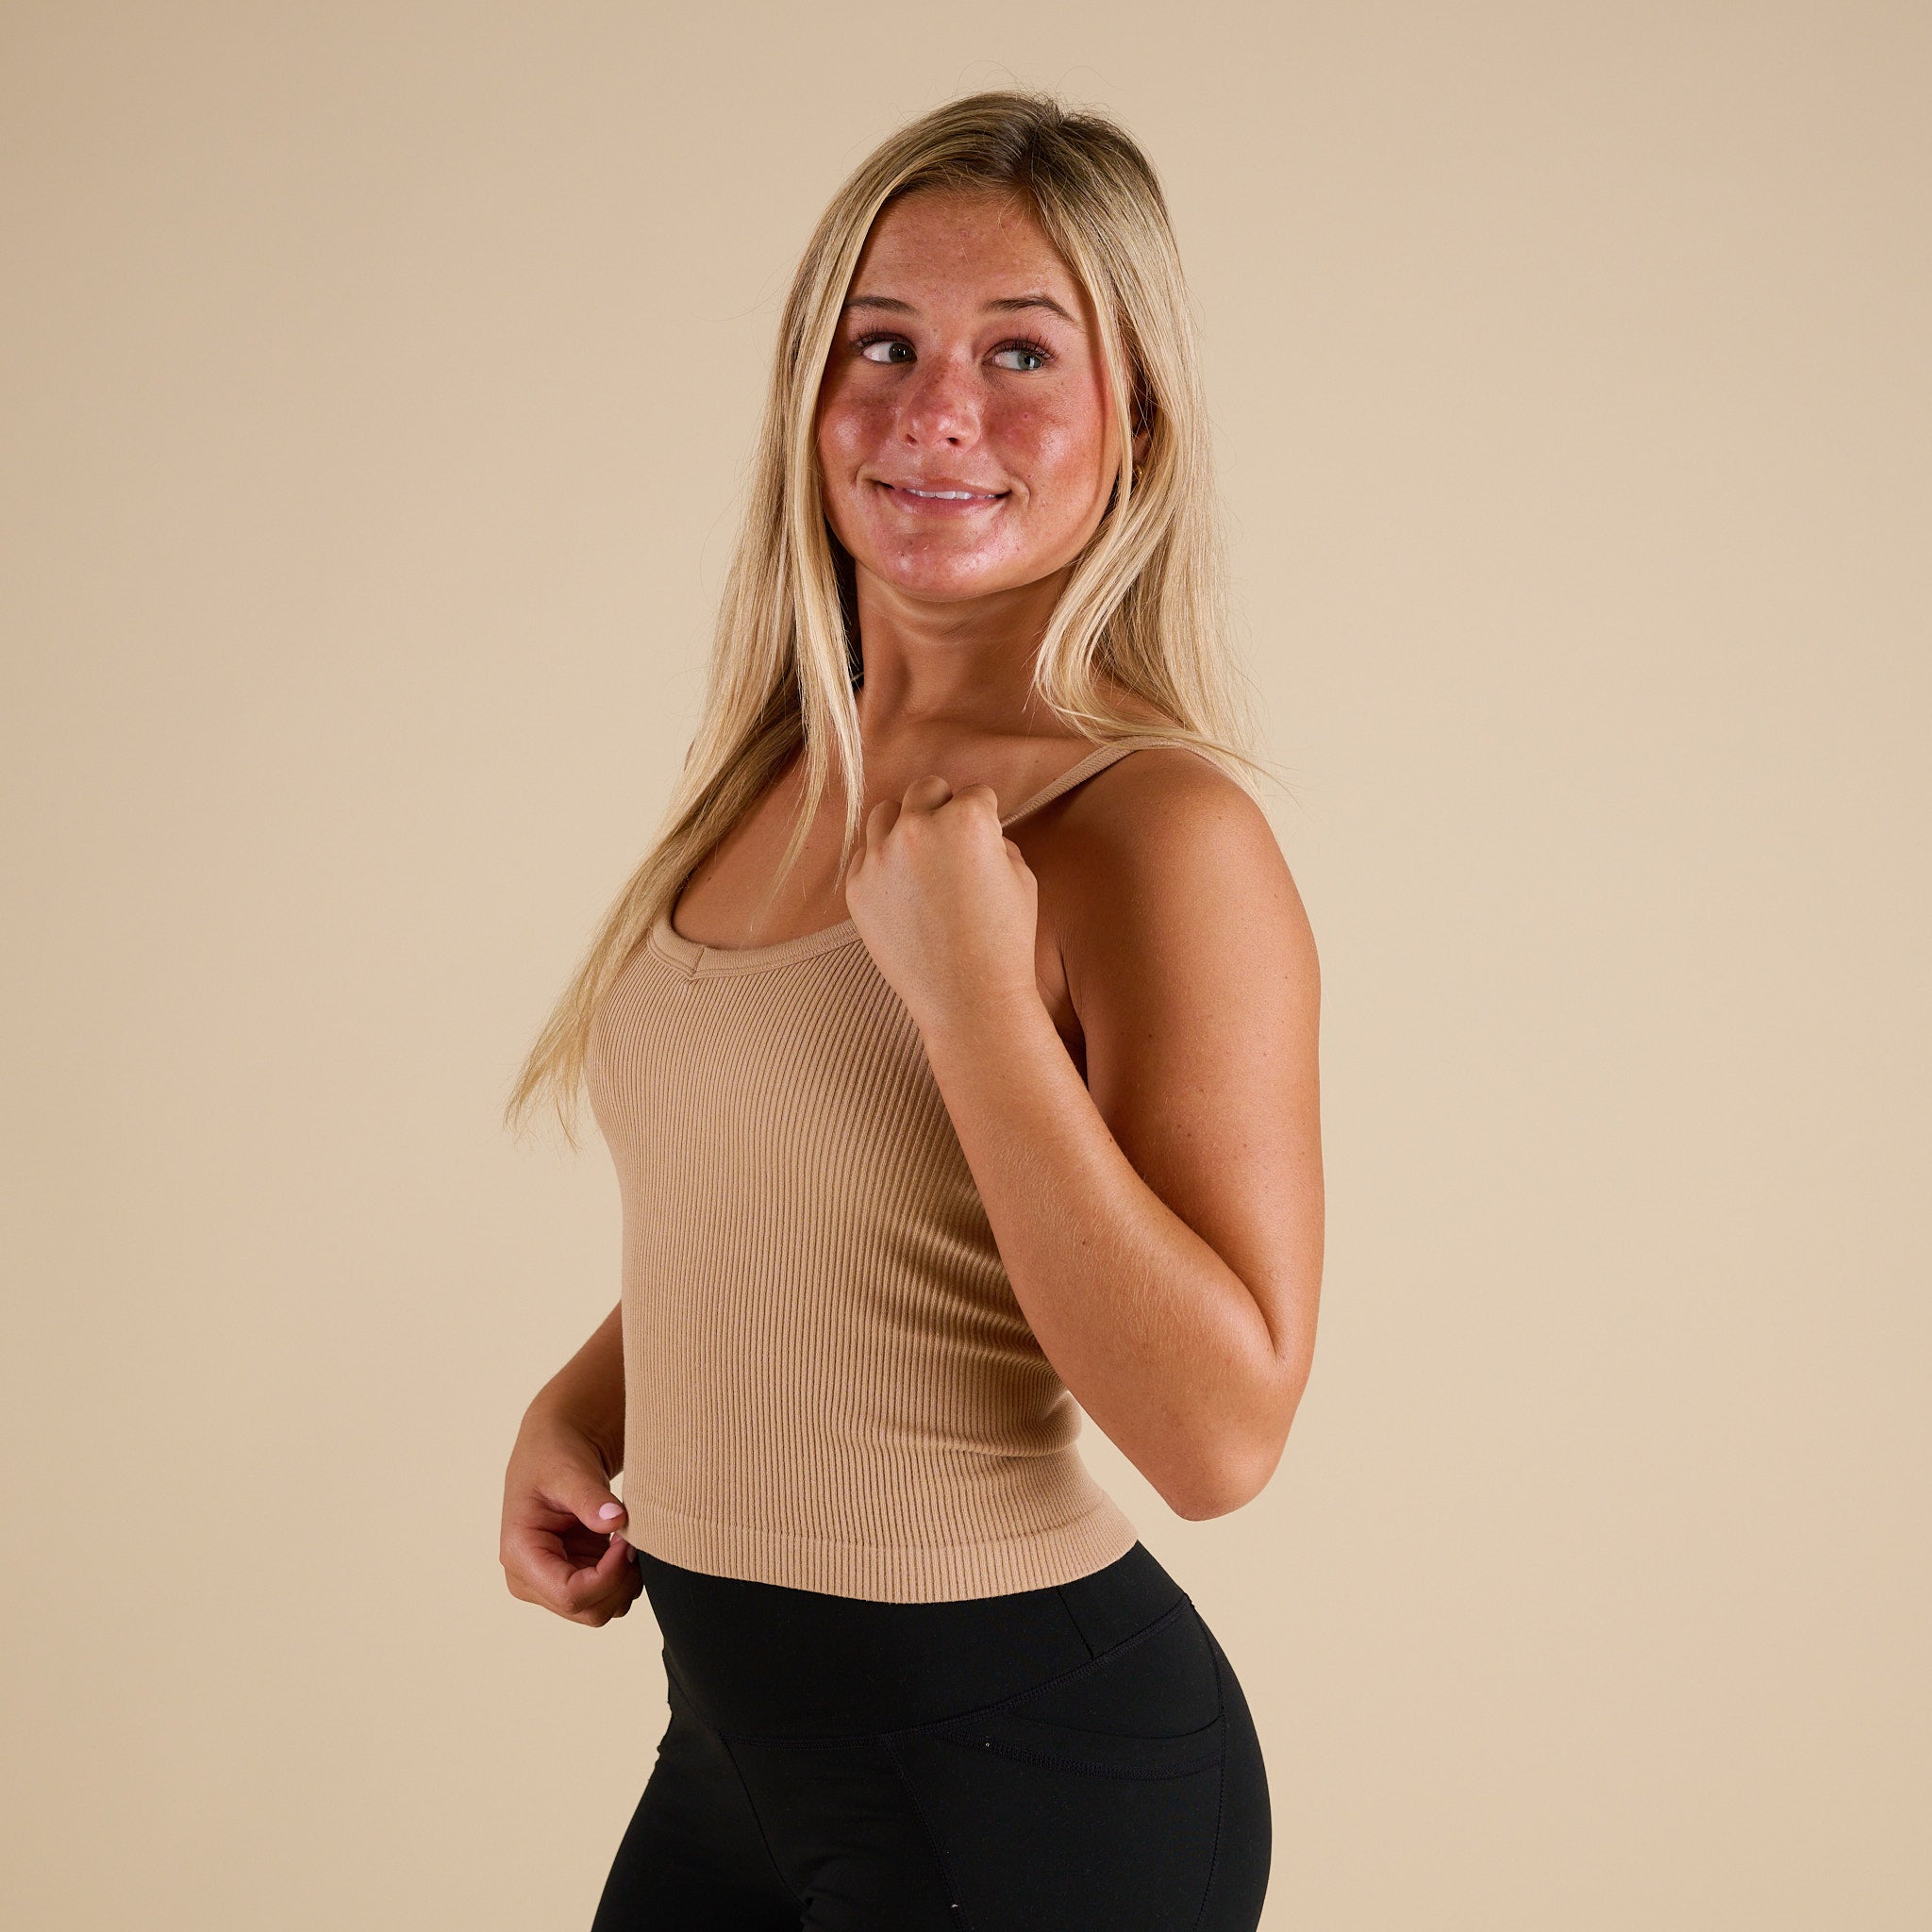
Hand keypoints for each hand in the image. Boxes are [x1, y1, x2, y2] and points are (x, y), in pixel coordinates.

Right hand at [500, 1407, 642, 1626]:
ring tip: (628, 1540)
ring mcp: (550, 1582)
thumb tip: (616, 1521)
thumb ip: (590, 1498)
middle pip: (587, 1611)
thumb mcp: (570, 1470)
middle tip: (633, 1541)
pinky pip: (605, 1596)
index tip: (626, 1542)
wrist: (554, 1448)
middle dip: (619, 1581)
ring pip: (600, 1610)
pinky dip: (623, 1578)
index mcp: (520, 1554)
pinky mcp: (571, 1577)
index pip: (570, 1594)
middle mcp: (529, 1578)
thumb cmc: (553, 1455)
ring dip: (624, 1582)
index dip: (608, 1576)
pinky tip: (622, 1545)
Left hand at [840, 775, 1040, 1034]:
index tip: (986, 839)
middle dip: (943, 807)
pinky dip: (883, 863)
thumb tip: (977, 829)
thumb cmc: (1004, 940)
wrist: (969, 998)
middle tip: (953, 840)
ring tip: (923, 858)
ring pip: (886, 813)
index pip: (975, 793)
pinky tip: (904, 889)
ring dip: (906, 825)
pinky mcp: (857, 887)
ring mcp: (880, 857)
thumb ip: (996, 839)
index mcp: (966, 820)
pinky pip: (865, 855)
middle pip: (926, 790)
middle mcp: (917, 828)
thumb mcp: (1022, 877)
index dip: (986, 815)